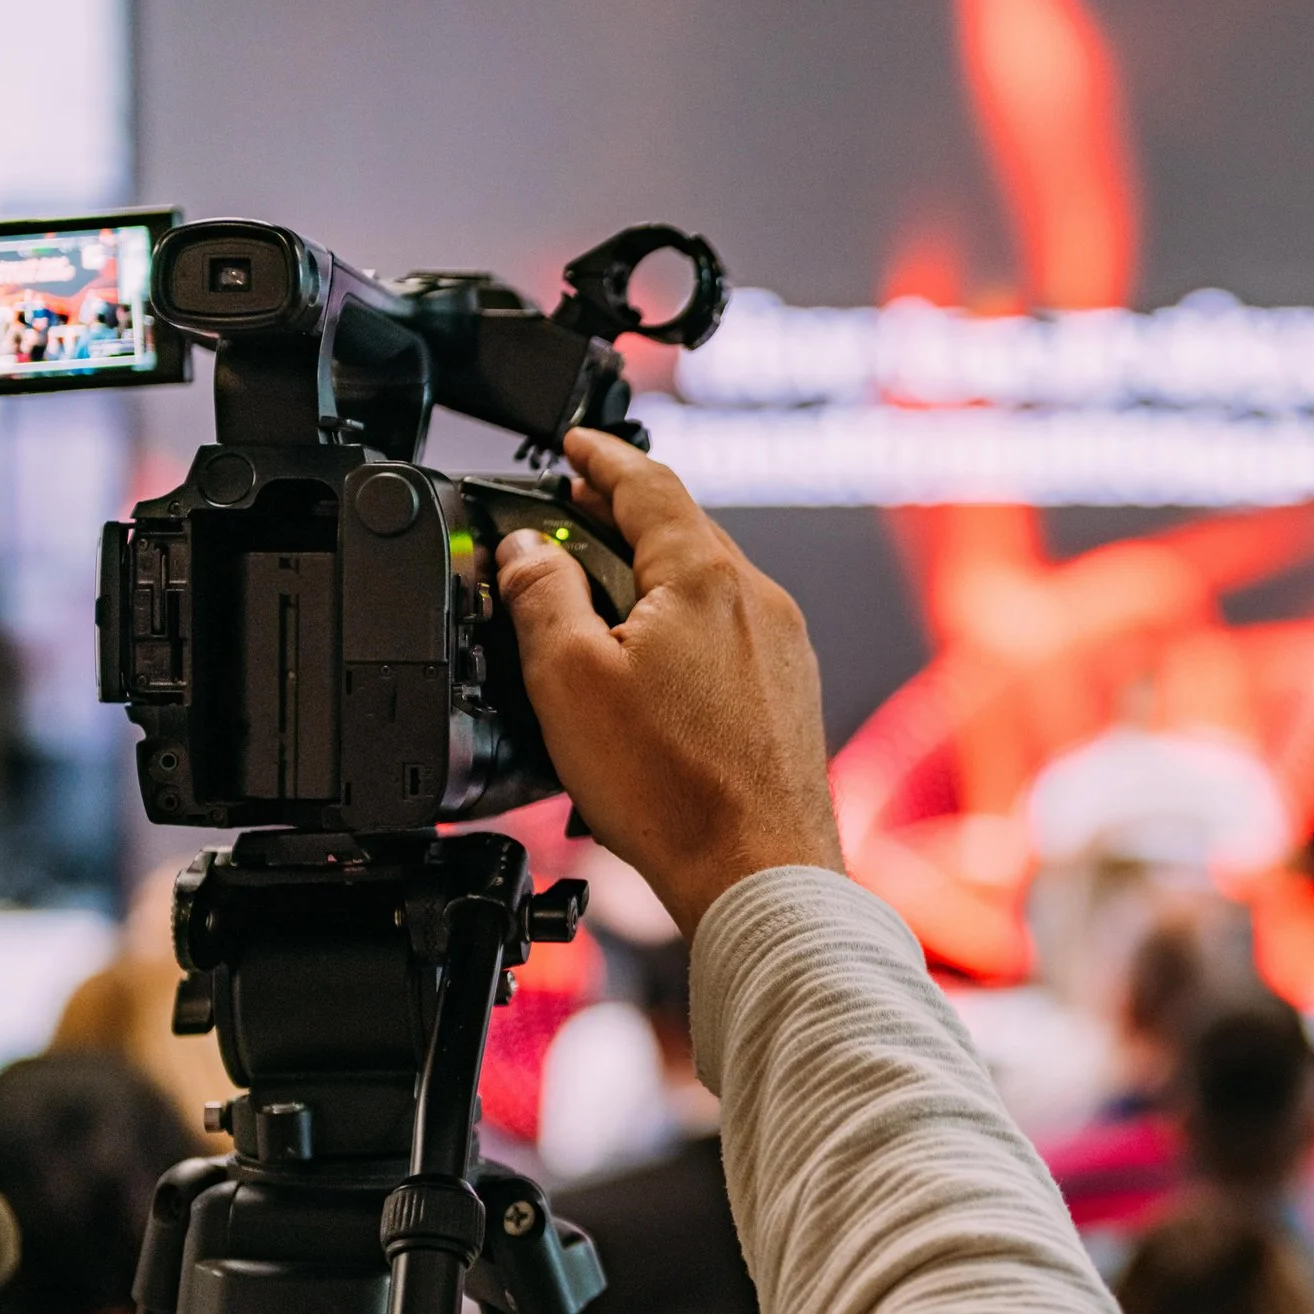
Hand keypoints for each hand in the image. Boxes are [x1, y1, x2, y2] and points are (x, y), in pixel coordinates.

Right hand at [497, 428, 844, 934]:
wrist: (759, 870)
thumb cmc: (674, 788)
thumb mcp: (569, 679)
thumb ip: (541, 596)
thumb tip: (525, 549)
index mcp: (707, 576)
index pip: (647, 483)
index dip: (600, 457)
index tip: (573, 443)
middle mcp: (760, 600)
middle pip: (684, 528)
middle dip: (624, 513)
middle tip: (573, 507)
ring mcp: (784, 649)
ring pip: (710, 583)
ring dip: (654, 571)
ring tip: (600, 587)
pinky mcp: (788, 696)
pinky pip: (729, 633)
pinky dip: (683, 623)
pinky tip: (652, 663)